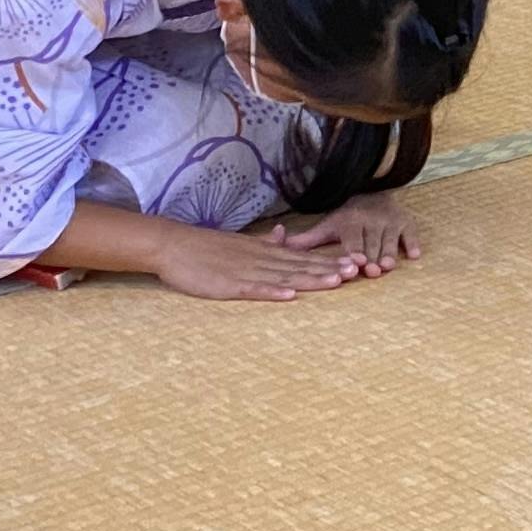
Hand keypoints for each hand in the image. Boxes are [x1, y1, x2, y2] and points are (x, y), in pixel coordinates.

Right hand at [147, 222, 364, 300]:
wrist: (173, 245)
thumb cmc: (206, 248)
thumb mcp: (241, 242)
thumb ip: (264, 242)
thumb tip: (283, 235)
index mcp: (264, 251)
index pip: (303, 257)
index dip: (329, 260)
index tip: (356, 262)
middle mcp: (260, 260)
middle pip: (301, 266)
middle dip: (330, 269)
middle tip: (359, 270)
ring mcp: (245, 272)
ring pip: (284, 276)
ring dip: (311, 279)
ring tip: (337, 281)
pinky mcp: (228, 285)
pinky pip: (253, 290)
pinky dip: (272, 292)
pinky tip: (291, 295)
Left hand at [279, 192, 420, 276]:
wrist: (373, 193)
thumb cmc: (347, 218)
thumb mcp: (327, 226)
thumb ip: (306, 240)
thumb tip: (278, 245)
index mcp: (350, 222)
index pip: (352, 239)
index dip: (354, 250)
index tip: (356, 261)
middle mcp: (371, 220)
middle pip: (372, 243)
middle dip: (373, 257)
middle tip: (373, 271)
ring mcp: (390, 221)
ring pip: (390, 239)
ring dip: (390, 252)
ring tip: (389, 266)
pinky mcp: (406, 222)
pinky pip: (411, 233)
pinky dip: (413, 243)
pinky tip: (414, 255)